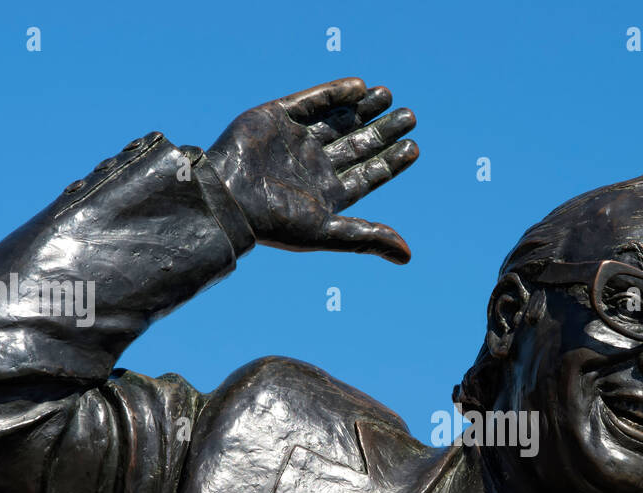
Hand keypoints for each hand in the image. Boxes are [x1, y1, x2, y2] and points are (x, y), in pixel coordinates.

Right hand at [205, 77, 418, 263]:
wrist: (228, 198)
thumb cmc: (275, 223)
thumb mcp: (327, 232)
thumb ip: (367, 238)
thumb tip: (408, 255)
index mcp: (327, 193)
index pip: (367, 174)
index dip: (390, 161)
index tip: (414, 147)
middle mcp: (314, 165)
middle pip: (357, 144)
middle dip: (383, 130)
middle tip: (409, 116)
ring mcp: (295, 140)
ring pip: (338, 120)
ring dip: (363, 108)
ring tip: (388, 95)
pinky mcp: (276, 117)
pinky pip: (311, 100)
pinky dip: (335, 93)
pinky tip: (360, 87)